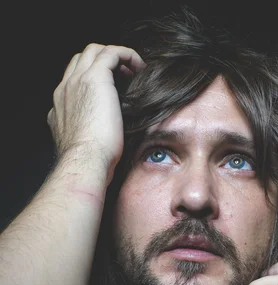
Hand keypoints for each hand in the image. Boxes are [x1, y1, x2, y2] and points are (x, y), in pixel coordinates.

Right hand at [47, 44, 145, 180]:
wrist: (85, 162)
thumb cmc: (90, 164)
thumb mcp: (84, 149)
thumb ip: (89, 138)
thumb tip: (106, 141)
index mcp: (61, 107)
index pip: (73, 81)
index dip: (94, 79)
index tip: (115, 89)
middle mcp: (65, 90)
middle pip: (81, 60)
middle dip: (104, 63)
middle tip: (125, 76)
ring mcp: (77, 81)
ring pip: (94, 51)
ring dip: (115, 56)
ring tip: (134, 70)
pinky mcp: (95, 78)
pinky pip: (111, 52)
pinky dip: (127, 55)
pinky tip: (140, 67)